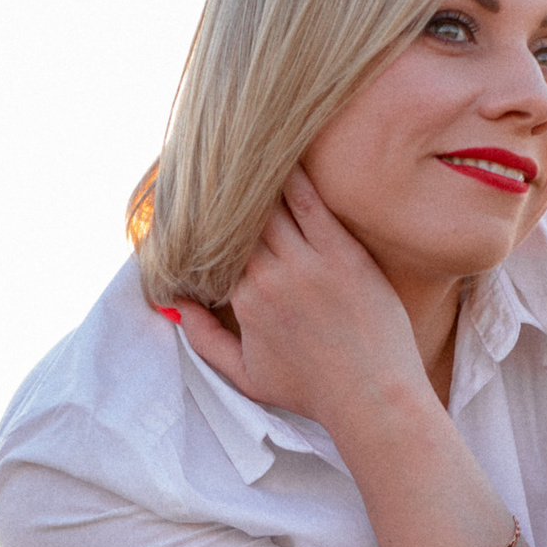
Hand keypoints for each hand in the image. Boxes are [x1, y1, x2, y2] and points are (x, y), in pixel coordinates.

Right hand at [175, 169, 428, 431]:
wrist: (372, 398)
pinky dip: (297, 176)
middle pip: (239, 220)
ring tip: (248, 148)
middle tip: (221, 162)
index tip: (203, 199)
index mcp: (244, 301)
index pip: (215, 246)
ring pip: (272, 205)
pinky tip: (289, 152)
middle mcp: (270, 277)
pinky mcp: (343, 254)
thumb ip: (203, 340)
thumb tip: (174, 306)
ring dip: (258, 177)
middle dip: (226, 193)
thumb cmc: (311, 391)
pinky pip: (311, 203)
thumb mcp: (245, 375)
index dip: (209, 221)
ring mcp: (308, 263)